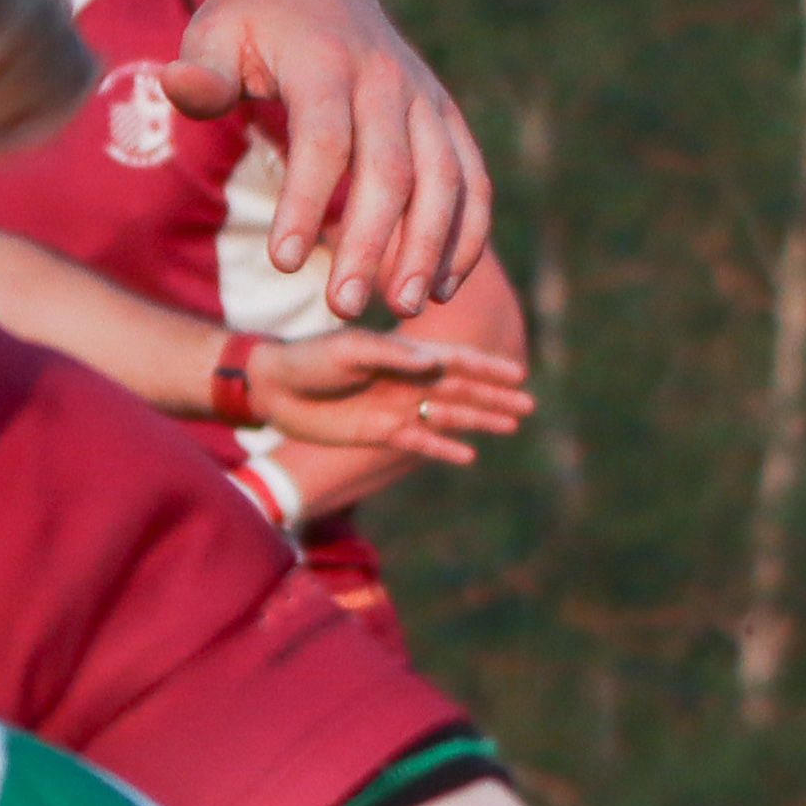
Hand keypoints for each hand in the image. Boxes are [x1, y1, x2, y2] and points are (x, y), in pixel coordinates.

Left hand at [164, 0, 485, 321]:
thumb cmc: (251, 20)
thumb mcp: (212, 33)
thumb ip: (200, 72)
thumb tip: (178, 88)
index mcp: (326, 64)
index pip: (323, 141)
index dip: (307, 203)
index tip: (283, 263)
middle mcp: (387, 80)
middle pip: (391, 170)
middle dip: (373, 243)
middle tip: (344, 307)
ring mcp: (425, 99)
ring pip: (445, 179)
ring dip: (431, 247)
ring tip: (404, 309)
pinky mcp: (445, 116)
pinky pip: (471, 179)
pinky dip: (466, 234)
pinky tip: (439, 286)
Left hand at [247, 326, 532, 466]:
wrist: (275, 389)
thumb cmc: (309, 360)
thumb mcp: (347, 350)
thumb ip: (389, 355)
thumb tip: (432, 363)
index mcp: (402, 353)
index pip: (453, 359)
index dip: (486, 366)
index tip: (518, 373)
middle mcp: (406, 379)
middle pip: (460, 389)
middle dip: (494, 396)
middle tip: (529, 406)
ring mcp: (396, 406)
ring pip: (448, 414)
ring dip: (478, 420)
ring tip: (511, 427)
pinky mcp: (380, 432)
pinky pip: (420, 440)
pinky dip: (443, 447)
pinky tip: (468, 456)